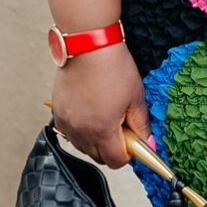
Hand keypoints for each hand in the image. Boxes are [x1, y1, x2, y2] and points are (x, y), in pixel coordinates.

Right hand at [49, 43, 150, 166]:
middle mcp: (81, 130)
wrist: (88, 45)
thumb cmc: (112, 66)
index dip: (128, 154)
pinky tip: (90, 112)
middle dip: (112, 148)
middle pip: (98, 157)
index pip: (116, 161)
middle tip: (121, 127)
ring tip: (105, 116)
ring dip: (95, 140)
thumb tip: (148, 143)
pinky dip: (80, 130)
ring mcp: (67, 122)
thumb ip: (142, 125)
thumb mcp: (136, 97)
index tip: (133, 141)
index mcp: (102, 130)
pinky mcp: (58, 112)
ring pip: (82, 146)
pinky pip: (69, 132)